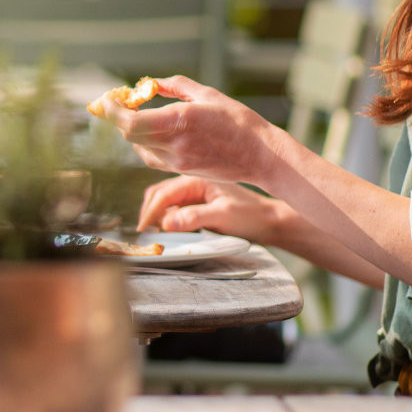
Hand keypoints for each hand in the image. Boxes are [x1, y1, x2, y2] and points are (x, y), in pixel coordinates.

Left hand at [91, 75, 291, 186]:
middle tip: (118, 103)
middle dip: (119, 118)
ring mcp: (177, 161)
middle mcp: (175, 144)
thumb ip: (175, 85)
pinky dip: (144, 144)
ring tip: (136, 114)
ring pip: (138, 147)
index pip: (130, 123)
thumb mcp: (207, 94)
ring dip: (131, 131)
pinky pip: (151, 158)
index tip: (108, 99)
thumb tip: (150, 83)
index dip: (113, 111)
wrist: (260, 156)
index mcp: (181, 121)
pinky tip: (152, 132)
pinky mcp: (181, 170)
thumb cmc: (239, 121)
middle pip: (129, 135)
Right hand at [137, 175, 287, 246]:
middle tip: (143, 232)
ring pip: (164, 200)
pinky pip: (174, 207)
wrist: (269, 220)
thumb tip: (165, 223)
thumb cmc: (250, 216)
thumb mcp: (223, 216)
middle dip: (149, 211)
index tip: (142, 229)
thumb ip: (194, 218)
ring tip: (151, 231)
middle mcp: (192, 182)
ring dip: (155, 214)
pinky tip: (165, 228)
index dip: (150, 212)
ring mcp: (194, 192)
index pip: (164, 193)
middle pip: (159, 193)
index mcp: (197, 180)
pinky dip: (165, 217)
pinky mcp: (197, 203)